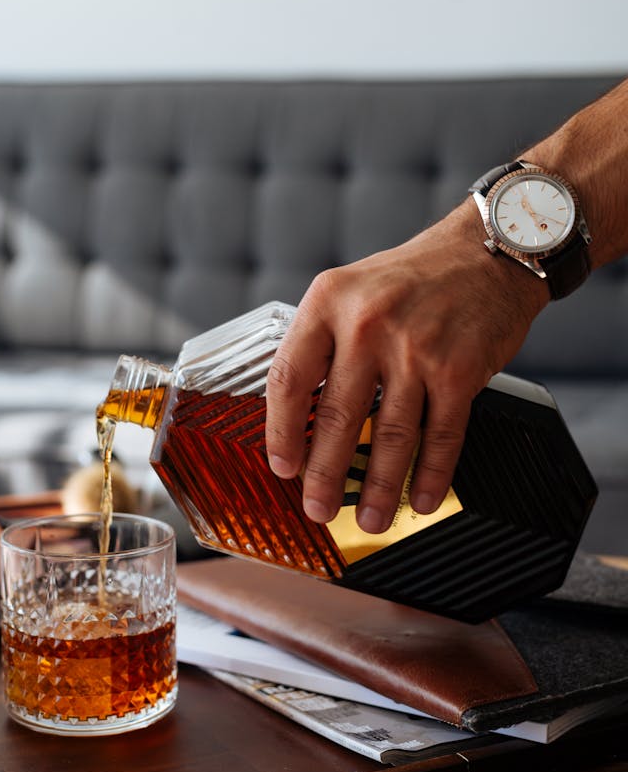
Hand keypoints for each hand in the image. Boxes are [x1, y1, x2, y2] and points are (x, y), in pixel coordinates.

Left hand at [265, 198, 549, 533]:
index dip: (282, 431)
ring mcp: (416, 347)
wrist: (489, 252)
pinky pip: (441, 435)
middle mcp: (368, 322)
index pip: (290, 377)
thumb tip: (301, 414)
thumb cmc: (415, 277)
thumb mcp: (352, 287)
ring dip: (379, 487)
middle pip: (338, 416)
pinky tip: (420, 497)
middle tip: (318, 508)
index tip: (282, 466)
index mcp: (329, 301)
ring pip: (390, 434)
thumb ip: (324, 339)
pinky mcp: (460, 369)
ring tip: (372, 519)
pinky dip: (430, 474)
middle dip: (325, 474)